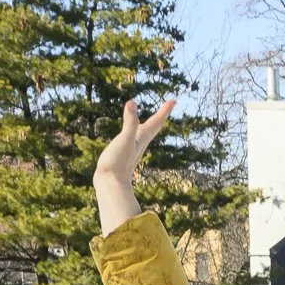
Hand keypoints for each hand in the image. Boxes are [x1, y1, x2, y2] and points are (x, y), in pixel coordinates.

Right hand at [93, 97, 174, 233]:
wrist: (110, 183)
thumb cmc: (117, 162)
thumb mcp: (124, 138)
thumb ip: (129, 122)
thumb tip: (132, 103)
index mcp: (141, 138)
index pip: (156, 122)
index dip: (164, 110)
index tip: (174, 100)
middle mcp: (139, 143)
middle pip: (154, 127)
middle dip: (161, 115)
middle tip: (168, 106)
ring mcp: (132, 149)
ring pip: (145, 134)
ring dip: (151, 124)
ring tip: (154, 119)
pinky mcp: (124, 154)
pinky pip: (134, 139)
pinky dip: (136, 132)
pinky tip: (133, 135)